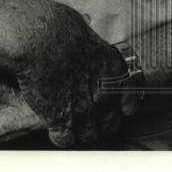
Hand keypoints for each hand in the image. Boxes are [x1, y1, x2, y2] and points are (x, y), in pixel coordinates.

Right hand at [13, 2, 128, 146]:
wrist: (42, 40)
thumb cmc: (61, 31)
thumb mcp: (90, 39)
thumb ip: (96, 55)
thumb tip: (90, 56)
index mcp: (114, 71)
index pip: (130, 100)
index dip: (123, 107)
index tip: (119, 109)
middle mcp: (104, 94)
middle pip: (110, 123)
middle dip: (101, 123)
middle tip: (90, 119)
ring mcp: (84, 110)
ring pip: (89, 136)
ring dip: (81, 132)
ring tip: (72, 125)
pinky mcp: (60, 119)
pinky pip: (66, 140)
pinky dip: (61, 136)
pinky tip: (55, 127)